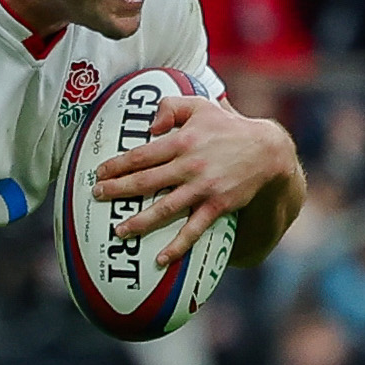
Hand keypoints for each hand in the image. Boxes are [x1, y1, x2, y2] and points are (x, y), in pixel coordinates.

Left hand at [92, 96, 300, 269]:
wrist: (267, 151)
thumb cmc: (228, 126)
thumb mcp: (200, 105)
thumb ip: (170, 107)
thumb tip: (149, 126)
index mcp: (182, 141)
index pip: (141, 155)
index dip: (117, 165)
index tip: (99, 173)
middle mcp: (189, 166)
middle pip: (146, 181)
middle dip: (118, 191)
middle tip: (97, 197)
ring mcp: (203, 188)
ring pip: (164, 208)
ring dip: (140, 222)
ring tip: (119, 232)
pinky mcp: (217, 206)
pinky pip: (193, 229)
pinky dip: (177, 246)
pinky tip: (160, 259)